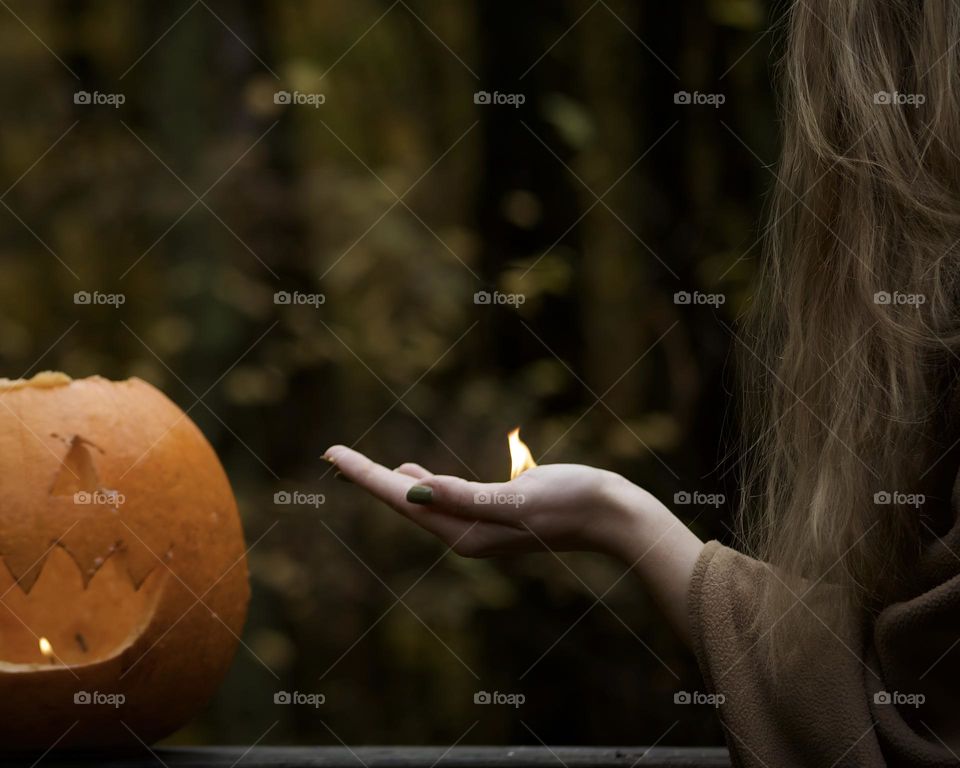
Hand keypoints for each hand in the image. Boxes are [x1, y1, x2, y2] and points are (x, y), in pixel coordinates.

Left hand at [324, 445, 653, 557]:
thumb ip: (466, 496)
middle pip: (403, 501)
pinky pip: (443, 496)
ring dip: (389, 481)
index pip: (402, 499)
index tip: (332, 453)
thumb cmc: (571, 502)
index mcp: (466, 531)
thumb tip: (415, 489)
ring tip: (359, 464)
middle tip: (332, 454)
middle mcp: (465, 533)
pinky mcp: (492, 513)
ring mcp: (478, 525)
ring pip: (420, 499)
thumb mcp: (519, 499)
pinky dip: (421, 481)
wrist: (612, 515)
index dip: (365, 475)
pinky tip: (411, 471)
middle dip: (367, 477)